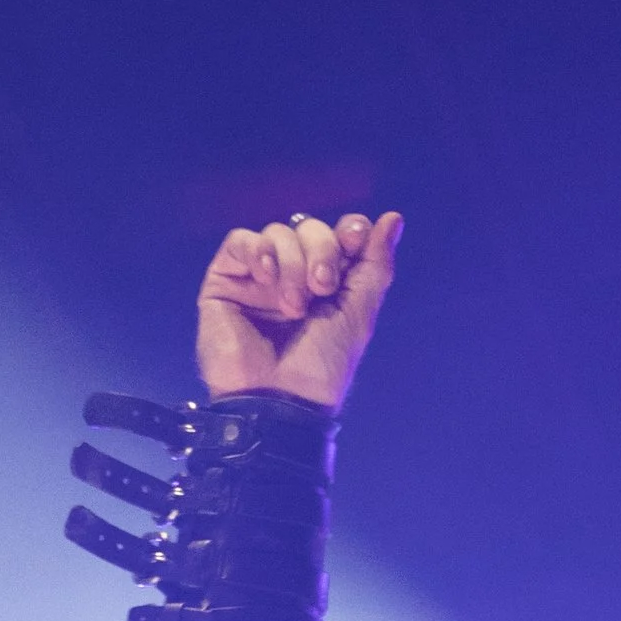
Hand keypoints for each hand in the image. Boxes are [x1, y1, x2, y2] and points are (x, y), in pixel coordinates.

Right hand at [196, 206, 401, 407]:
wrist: (280, 401)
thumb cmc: (320, 369)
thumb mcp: (358, 315)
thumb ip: (375, 266)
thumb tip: (393, 219)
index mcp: (327, 282)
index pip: (340, 233)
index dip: (349, 229)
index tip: (354, 240)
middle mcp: (293, 274)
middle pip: (311, 227)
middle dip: (322, 250)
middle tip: (323, 288)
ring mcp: (258, 277)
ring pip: (278, 232)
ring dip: (292, 265)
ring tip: (293, 307)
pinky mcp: (226, 280)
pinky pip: (241, 240)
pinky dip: (258, 252)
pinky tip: (266, 279)